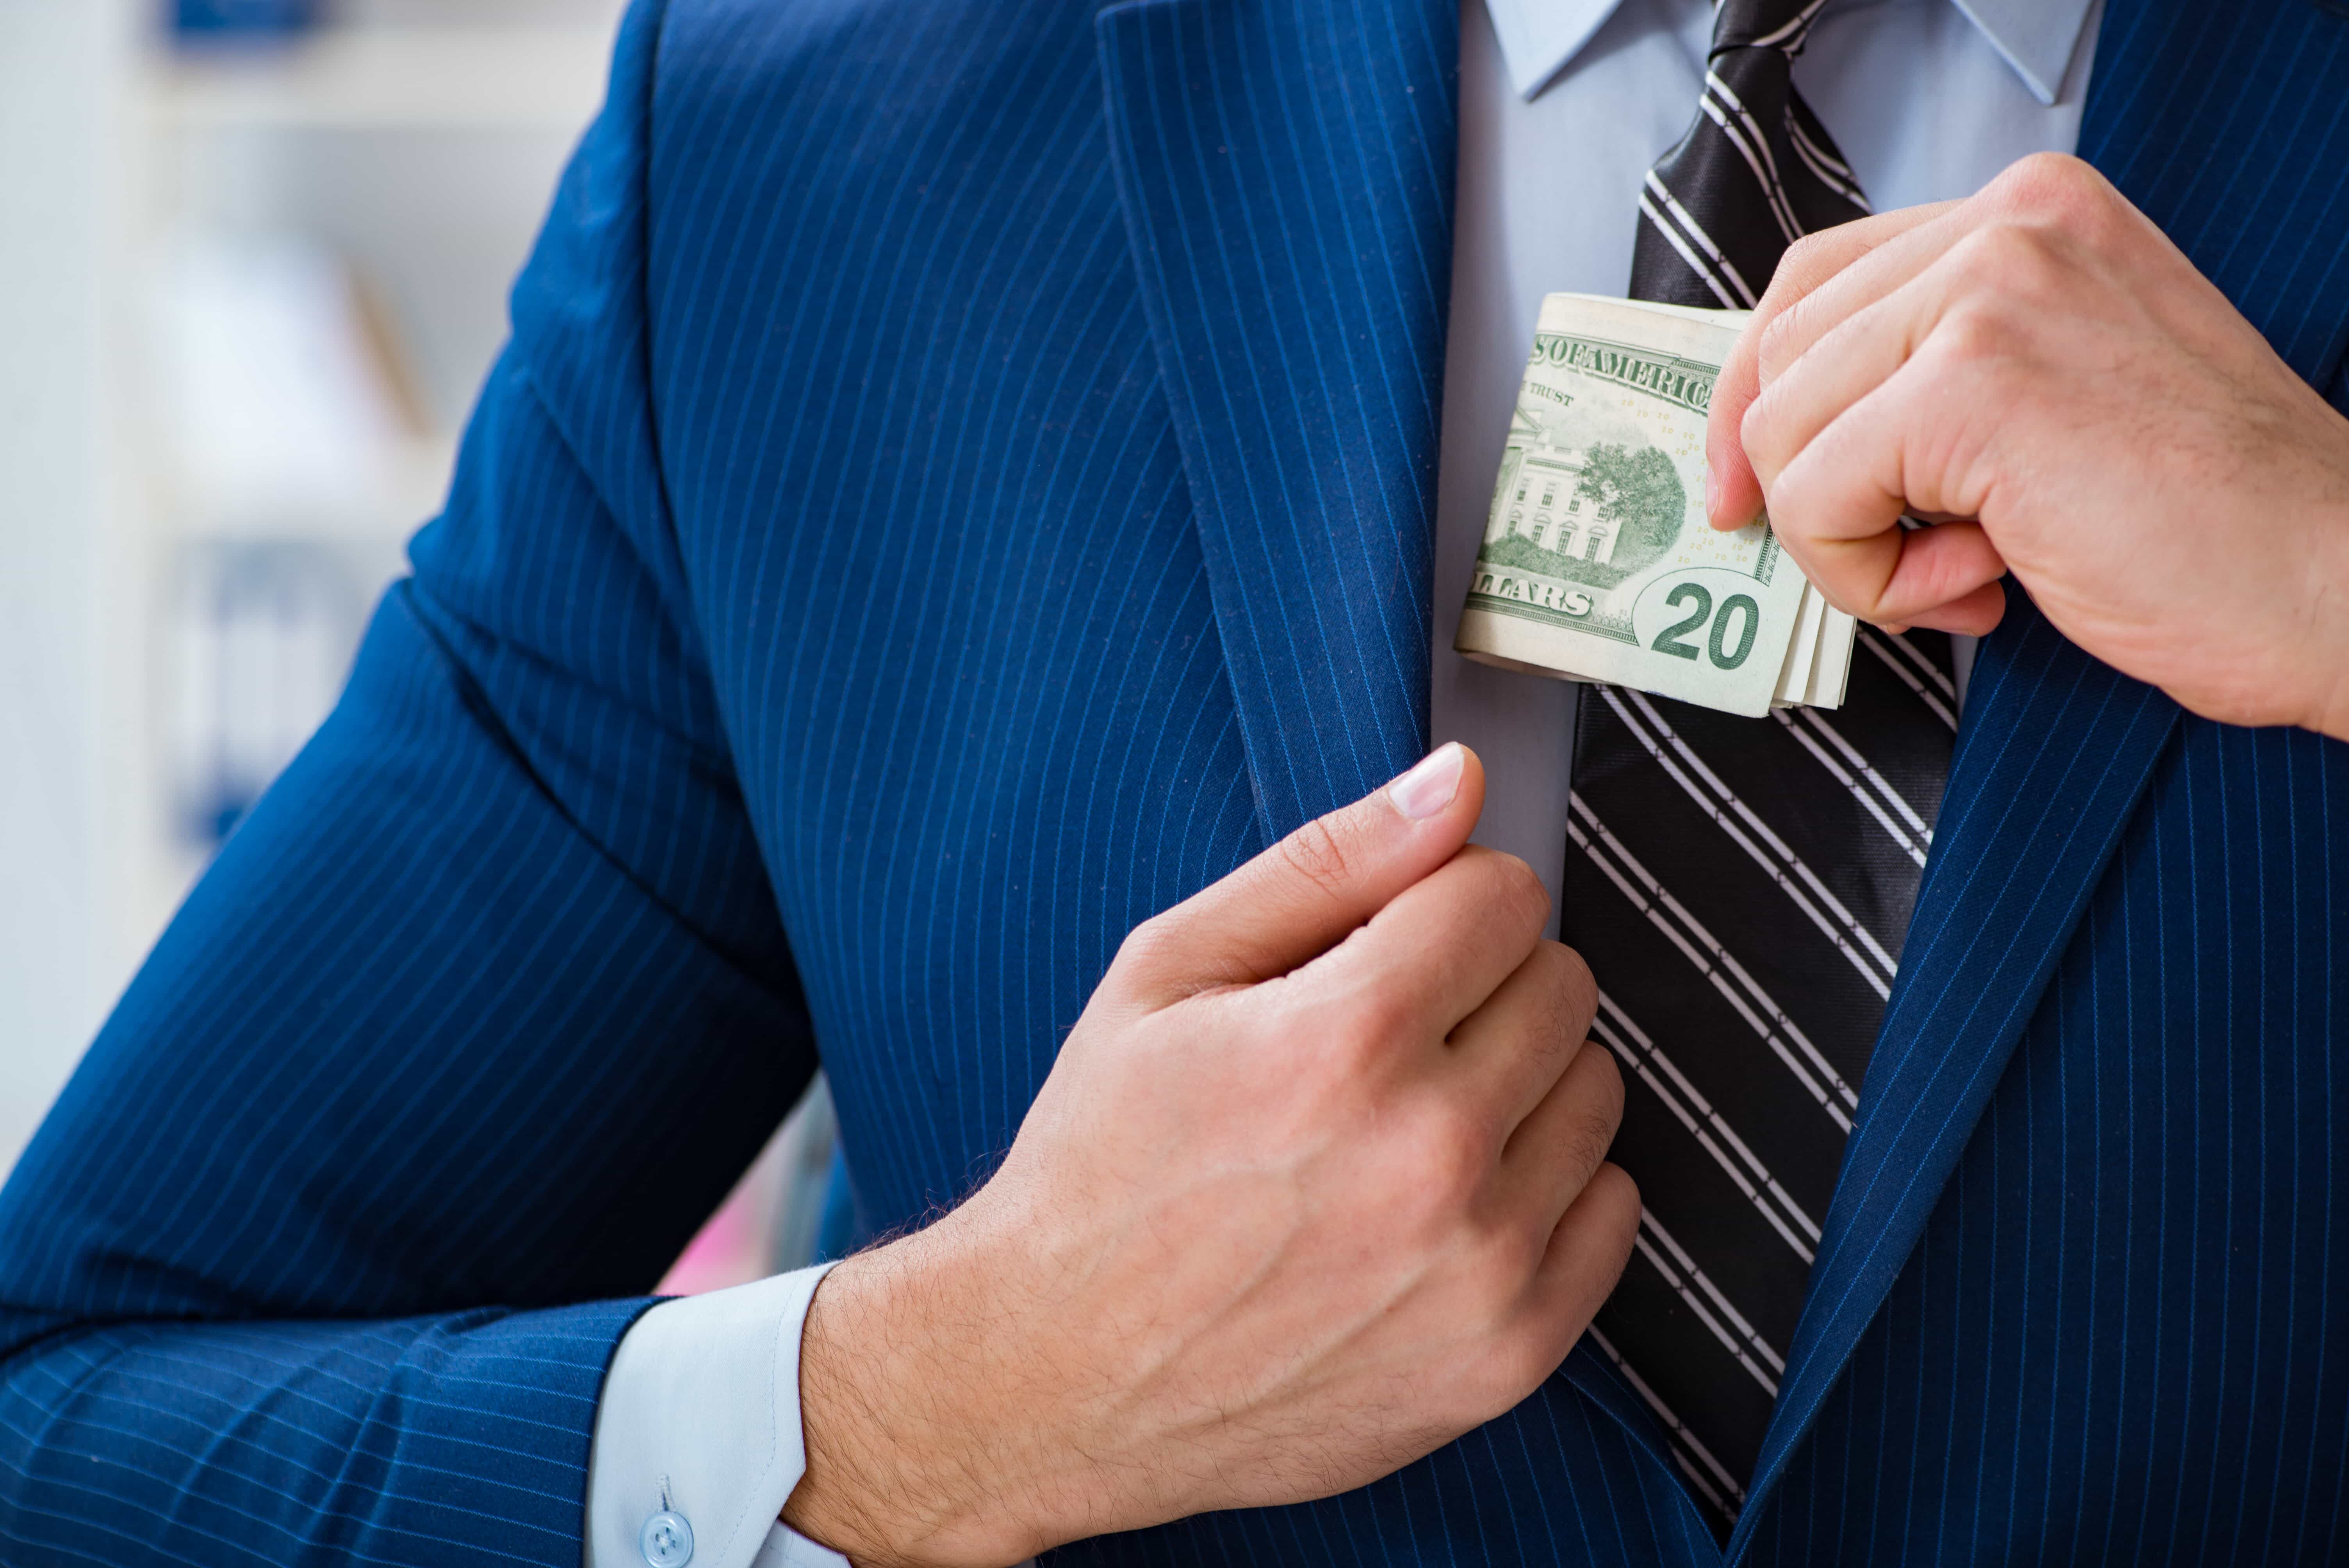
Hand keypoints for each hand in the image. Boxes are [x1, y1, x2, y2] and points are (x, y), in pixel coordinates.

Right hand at [781, 744, 1638, 1566]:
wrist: (1058, 1376)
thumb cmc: (1102, 1164)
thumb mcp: (1167, 976)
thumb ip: (1325, 865)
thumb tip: (1455, 782)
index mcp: (1346, 1036)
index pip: (1503, 894)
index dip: (1442, 903)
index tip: (1391, 945)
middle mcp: (1431, 1150)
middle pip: (1562, 983)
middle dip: (1482, 986)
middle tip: (1386, 1040)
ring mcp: (1479, 1263)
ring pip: (1595, 1090)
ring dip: (1521, 1085)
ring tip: (1410, 1122)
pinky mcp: (1507, 1353)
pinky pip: (1612, 1211)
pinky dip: (1547, 1190)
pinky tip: (1448, 1202)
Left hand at [1706, 152, 2348, 738]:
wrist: (2326, 580)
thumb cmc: (2199, 516)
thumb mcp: (2047, 397)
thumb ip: (1928, 377)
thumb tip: (1776, 437)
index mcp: (2028, 214)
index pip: (1811, 285)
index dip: (1759, 398)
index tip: (1748, 491)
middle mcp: (2006, 227)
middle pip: (1780, 356)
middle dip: (1804, 483)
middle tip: (1908, 557)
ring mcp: (1988, 296)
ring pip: (1785, 434)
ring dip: (1846, 541)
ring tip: (1962, 572)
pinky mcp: (1971, 387)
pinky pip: (1815, 497)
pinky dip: (1868, 577)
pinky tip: (1979, 584)